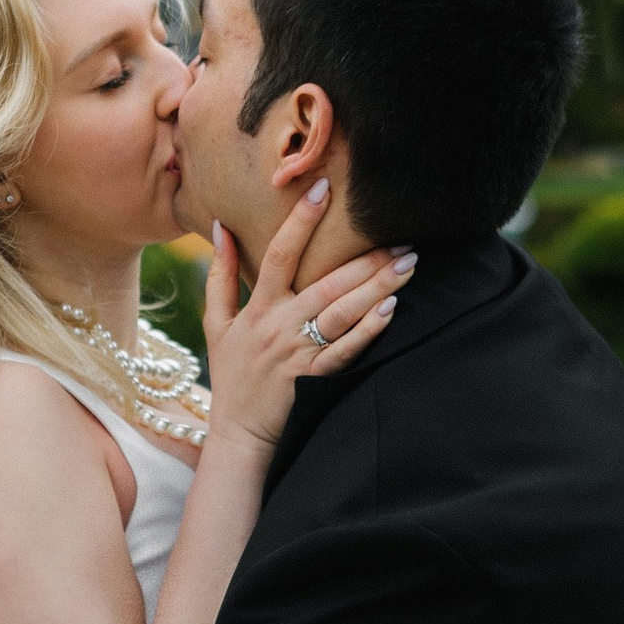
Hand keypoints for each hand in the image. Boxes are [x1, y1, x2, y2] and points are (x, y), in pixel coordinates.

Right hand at [201, 182, 413, 451]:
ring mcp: (298, 353)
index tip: (324, 188)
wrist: (238, 435)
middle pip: (325, 282)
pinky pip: (346, 350)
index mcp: (257, 308)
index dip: (301, 220)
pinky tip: (392, 309)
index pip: (279, 253)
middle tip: (400, 237)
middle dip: (364, 258)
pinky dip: (369, 329)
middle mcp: (278, 326)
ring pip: (341, 313)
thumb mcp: (217, 324)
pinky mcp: (314, 379)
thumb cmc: (231, 375)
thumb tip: (221, 227)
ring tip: (406, 265)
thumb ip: (219, 275)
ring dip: (376, 287)